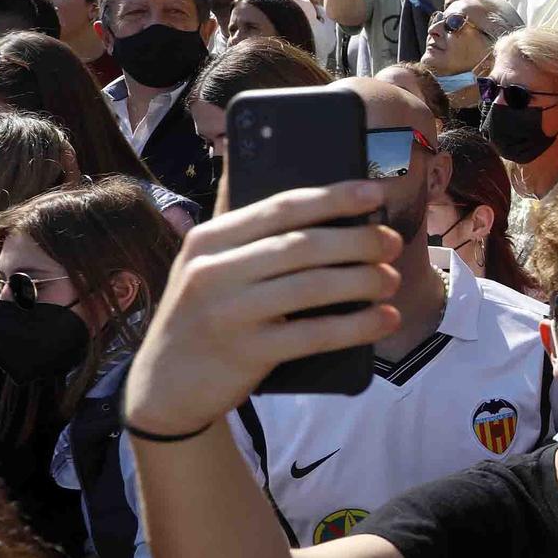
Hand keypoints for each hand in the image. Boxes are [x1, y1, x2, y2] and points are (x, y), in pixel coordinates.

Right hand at [123, 183, 400, 435]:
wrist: (165, 385)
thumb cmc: (203, 313)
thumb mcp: (206, 264)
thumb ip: (242, 228)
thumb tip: (283, 172)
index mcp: (209, 239)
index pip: (281, 207)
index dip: (334, 197)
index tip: (375, 193)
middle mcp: (214, 271)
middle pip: (304, 245)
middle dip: (358, 241)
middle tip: (392, 243)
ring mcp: (228, 313)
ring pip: (313, 286)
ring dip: (364, 280)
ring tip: (391, 280)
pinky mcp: (246, 353)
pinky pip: (314, 334)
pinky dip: (357, 326)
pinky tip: (385, 319)